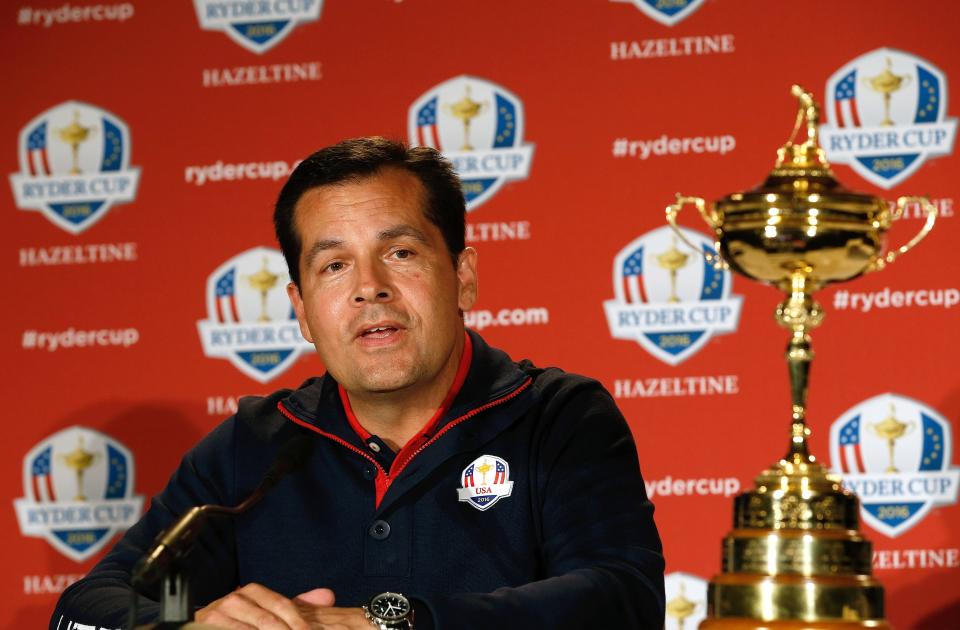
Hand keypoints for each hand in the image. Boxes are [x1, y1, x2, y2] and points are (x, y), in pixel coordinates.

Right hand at [195, 583, 367, 628]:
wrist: (207, 628)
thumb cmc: (241, 622)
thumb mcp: (269, 612)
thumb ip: (296, 606)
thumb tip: (328, 595)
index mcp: (252, 592)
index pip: (282, 606)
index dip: (299, 622)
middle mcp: (234, 600)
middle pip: (268, 621)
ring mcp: (217, 616)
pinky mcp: (205, 628)